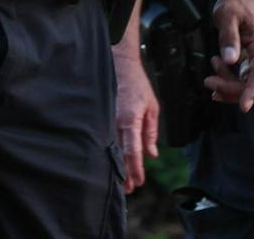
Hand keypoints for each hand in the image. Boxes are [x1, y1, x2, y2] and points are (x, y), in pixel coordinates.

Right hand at [113, 45, 159, 192]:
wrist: (119, 63)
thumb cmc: (137, 85)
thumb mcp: (152, 108)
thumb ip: (151, 133)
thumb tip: (152, 154)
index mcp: (131, 120)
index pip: (133, 150)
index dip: (135, 168)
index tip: (139, 182)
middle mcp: (116, 121)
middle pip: (119, 153)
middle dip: (123, 173)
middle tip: (128, 190)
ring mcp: (106, 118)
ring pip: (110, 147)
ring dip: (115, 164)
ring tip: (119, 182)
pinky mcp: (101, 115)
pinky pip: (105, 136)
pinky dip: (109, 150)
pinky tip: (109, 160)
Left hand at [205, 0, 253, 111]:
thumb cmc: (235, 2)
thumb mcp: (227, 15)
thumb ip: (228, 37)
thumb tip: (229, 60)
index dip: (252, 91)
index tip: (243, 106)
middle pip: (250, 82)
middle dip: (230, 87)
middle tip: (208, 82)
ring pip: (244, 83)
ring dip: (227, 85)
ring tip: (209, 78)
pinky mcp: (248, 59)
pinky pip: (240, 77)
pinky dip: (227, 80)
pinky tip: (215, 76)